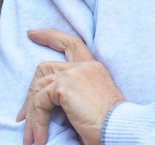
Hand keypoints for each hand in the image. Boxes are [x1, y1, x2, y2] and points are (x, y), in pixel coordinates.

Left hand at [16, 29, 124, 144]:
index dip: (50, 36)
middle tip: (23, 116)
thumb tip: (49, 103)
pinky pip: (40, 103)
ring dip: (32, 114)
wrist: (119, 127)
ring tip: (32, 137)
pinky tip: (41, 138)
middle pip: (46, 66)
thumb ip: (76, 93)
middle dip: (30, 90)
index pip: (71, 44)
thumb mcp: (92, 101)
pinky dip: (37, 122)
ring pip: (39, 88)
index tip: (33, 33)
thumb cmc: (108, 123)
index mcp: (94, 67)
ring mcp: (74, 73)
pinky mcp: (65, 86)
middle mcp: (84, 66)